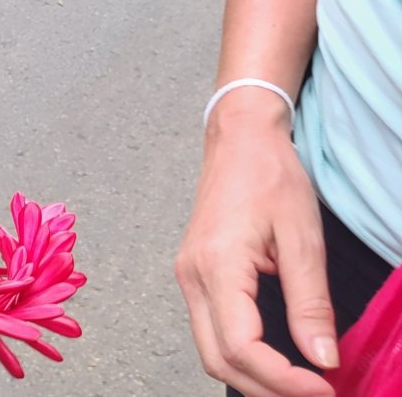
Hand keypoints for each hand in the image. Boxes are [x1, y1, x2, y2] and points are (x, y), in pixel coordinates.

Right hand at [176, 94, 336, 396]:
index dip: (283, 380)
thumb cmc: (269, 177)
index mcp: (216, 266)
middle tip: (316, 394)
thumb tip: (323, 358)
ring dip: (253, 378)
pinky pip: (212, 331)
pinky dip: (243, 356)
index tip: (324, 388)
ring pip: (212, 350)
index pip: (242, 346)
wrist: (239, 141)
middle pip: (219, 359)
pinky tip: (277, 358)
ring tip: (300, 383)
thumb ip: (310, 302)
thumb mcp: (303, 237)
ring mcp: (189, 278)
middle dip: (266, 390)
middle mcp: (192, 278)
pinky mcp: (196, 277)